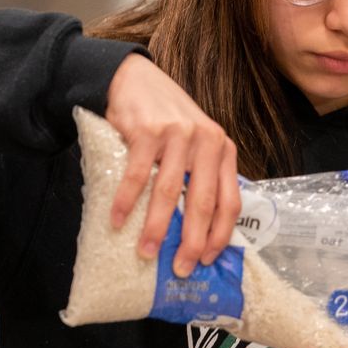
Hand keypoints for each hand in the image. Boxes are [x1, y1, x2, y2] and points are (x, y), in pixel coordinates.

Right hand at [104, 53, 239, 277]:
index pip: (230, 201)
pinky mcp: (148, 130)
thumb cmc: (166, 120)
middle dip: (191, 240)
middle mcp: (206, 141)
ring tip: (145, 253)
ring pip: (169, 192)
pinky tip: (117, 222)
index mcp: (222, 149)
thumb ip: (200, 177)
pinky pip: (137, 175)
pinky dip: (126, 202)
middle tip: (179, 268)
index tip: (207, 260)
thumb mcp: (194, 144)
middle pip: (202, 202)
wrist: (135, 79)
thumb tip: (196, 232)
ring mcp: (178, 134)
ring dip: (155, 227)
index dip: (220, 234)